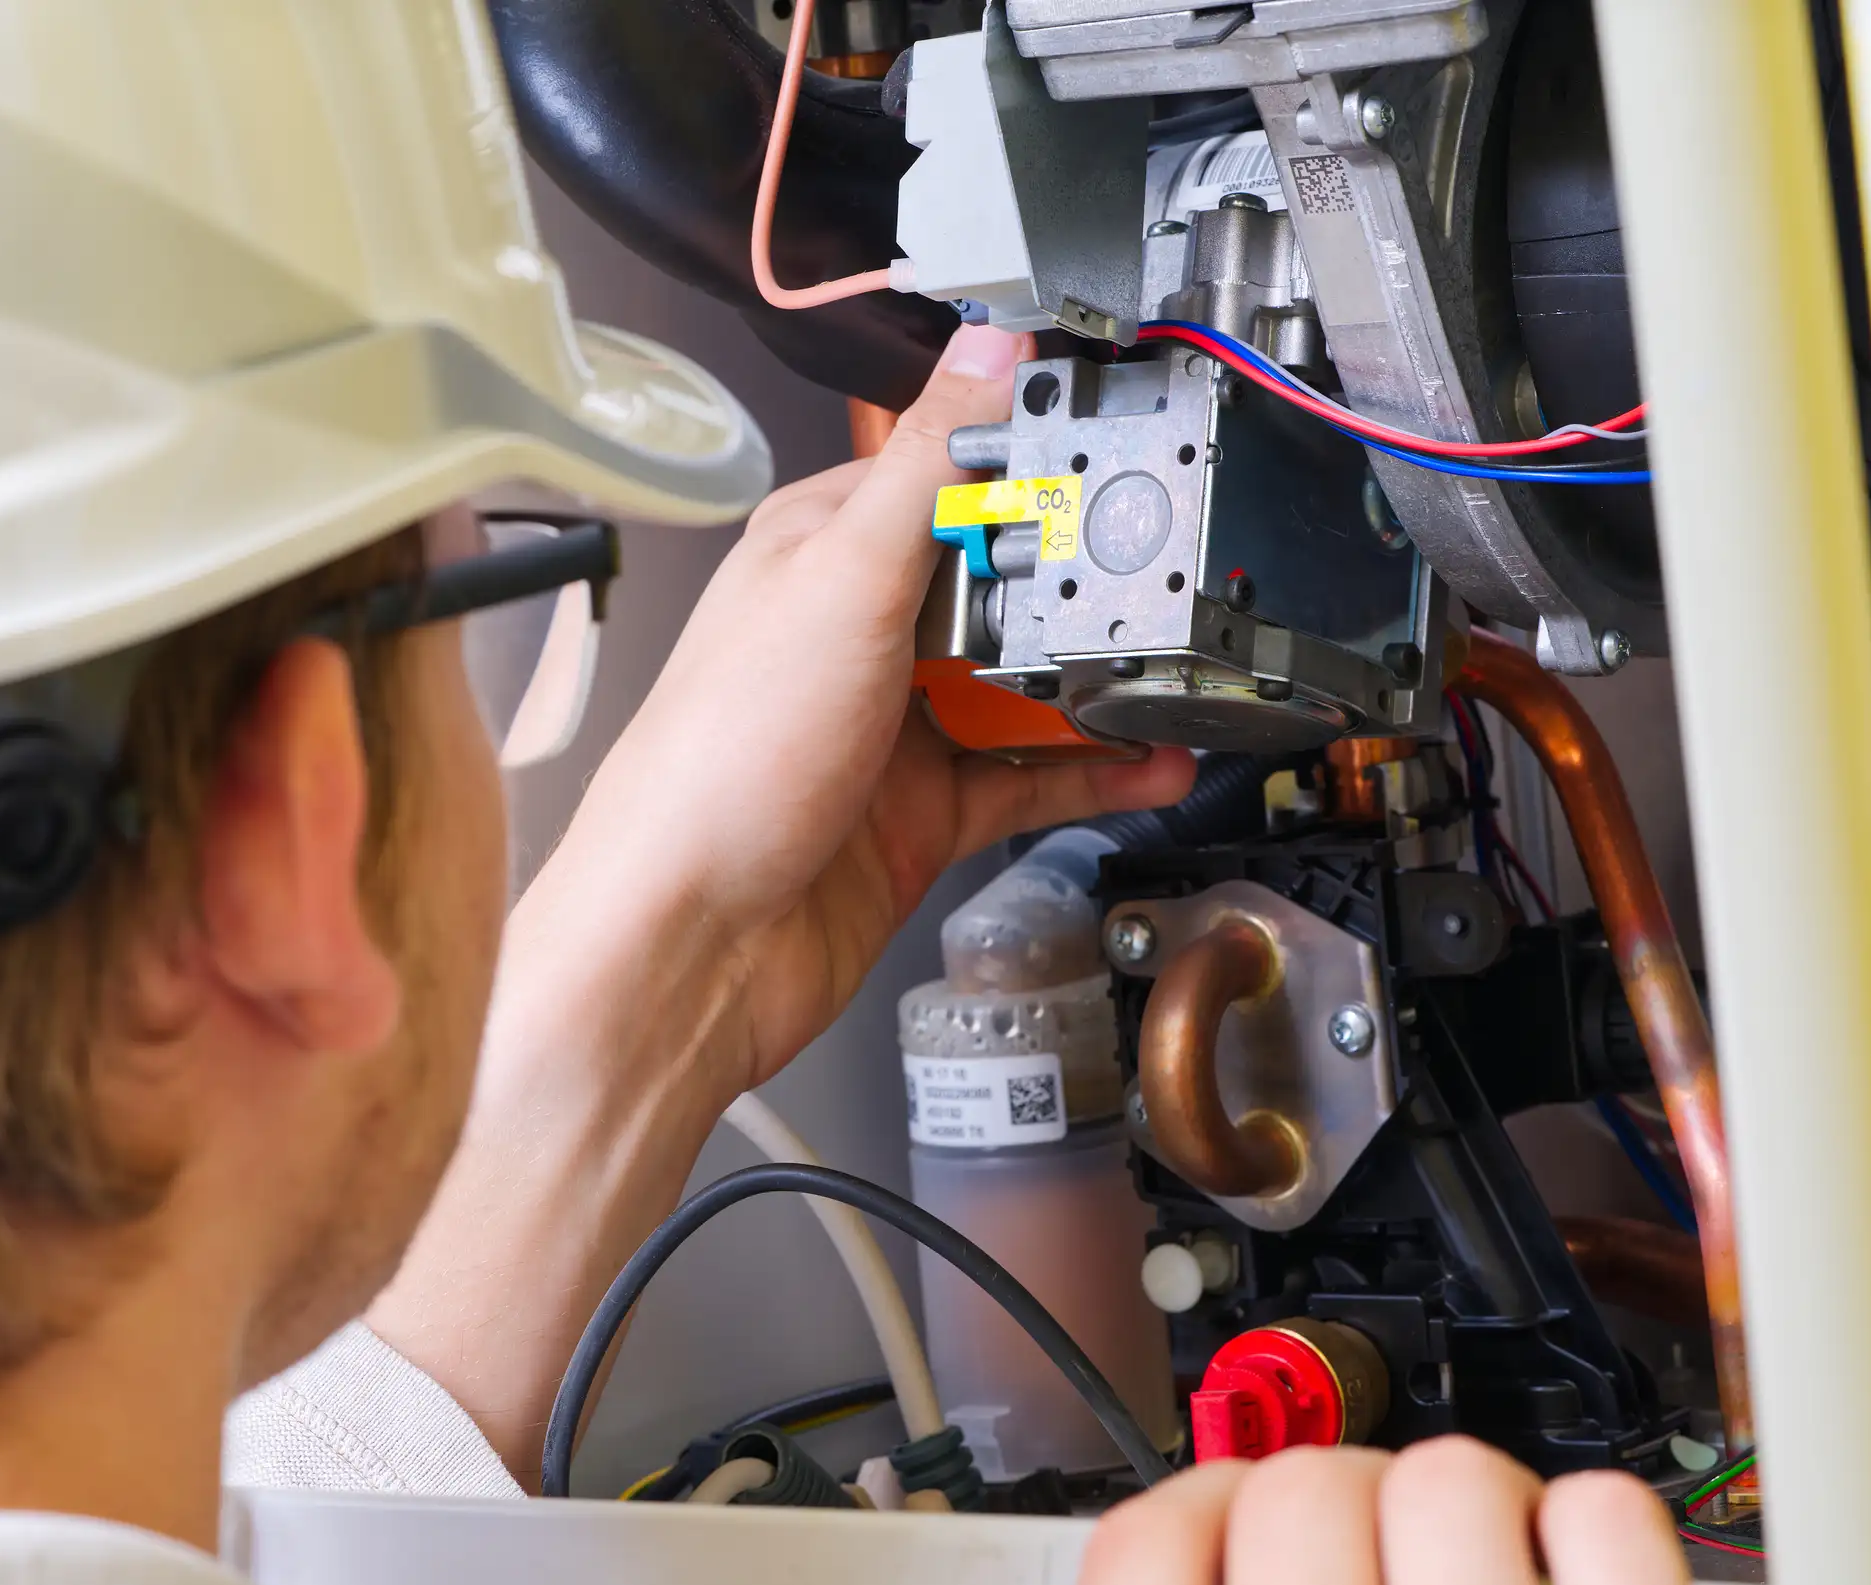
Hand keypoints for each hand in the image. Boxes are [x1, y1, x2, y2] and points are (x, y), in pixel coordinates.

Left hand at [541, 322, 1195, 1095]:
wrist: (690, 951)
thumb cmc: (717, 770)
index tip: (1122, 460)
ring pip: (1023, 682)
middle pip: (997, 578)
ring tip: (1179, 665)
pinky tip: (1150, 758)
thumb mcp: (839, 584)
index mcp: (819, 551)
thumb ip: (924, 469)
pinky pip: (1029, 776)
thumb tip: (986, 348)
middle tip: (1165, 572)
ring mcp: (891, 727)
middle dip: (1079, 578)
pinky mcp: (920, 813)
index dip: (1033, 467)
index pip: (944, 475)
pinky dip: (1095, 768)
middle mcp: (854, 632)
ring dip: (1101, 677)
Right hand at [976, 1438, 1720, 1584]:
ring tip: (1461, 1582)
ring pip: (1446, 1480)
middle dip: (1313, 1514)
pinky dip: (1592, 1532)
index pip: (1143, 1559)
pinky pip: (1605, 1518)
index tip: (1208, 1534)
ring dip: (1452, 1513)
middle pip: (1294, 1495)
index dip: (1170, 1522)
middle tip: (1343, 1571)